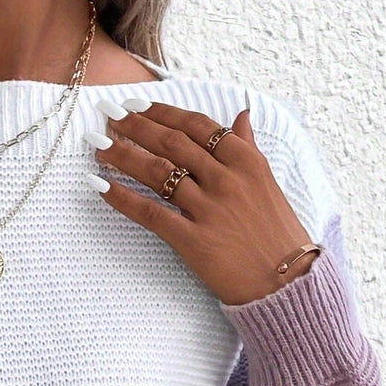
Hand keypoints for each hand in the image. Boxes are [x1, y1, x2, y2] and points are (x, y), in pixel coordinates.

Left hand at [90, 100, 319, 305]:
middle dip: (135, 125)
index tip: (136, 104)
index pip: (196, 125)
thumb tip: (241, 116)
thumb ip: (249, 147)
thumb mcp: (268, 182)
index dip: (162, 111)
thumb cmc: (277, 233)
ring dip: (122, 155)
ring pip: (156, 172)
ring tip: (98, 146)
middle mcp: (226, 179)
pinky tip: (99, 185)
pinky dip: (122, 197)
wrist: (287, 282)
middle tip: (108, 115)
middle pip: (171, 143)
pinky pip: (150, 213)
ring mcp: (209, 209)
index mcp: (245, 161)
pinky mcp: (193, 240)